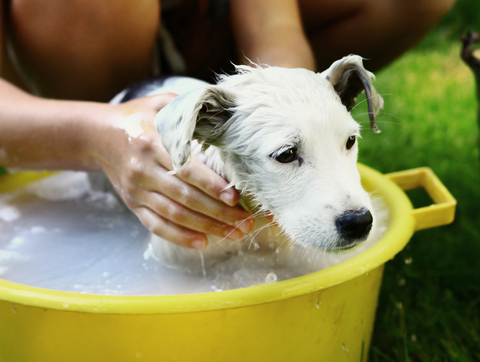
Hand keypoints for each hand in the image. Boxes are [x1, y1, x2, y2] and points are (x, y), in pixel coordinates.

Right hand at [89, 94, 253, 248]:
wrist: (99, 136)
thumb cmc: (138, 118)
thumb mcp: (160, 103)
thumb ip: (189, 107)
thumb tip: (225, 110)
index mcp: (152, 143)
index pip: (185, 169)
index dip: (211, 185)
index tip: (235, 198)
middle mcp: (143, 170)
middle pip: (184, 197)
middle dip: (218, 213)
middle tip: (245, 222)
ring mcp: (137, 191)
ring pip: (174, 215)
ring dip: (206, 227)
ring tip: (233, 233)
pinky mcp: (133, 204)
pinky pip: (156, 225)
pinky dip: (180, 237)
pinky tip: (203, 242)